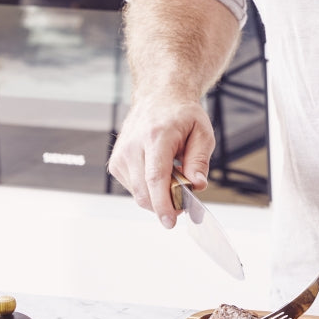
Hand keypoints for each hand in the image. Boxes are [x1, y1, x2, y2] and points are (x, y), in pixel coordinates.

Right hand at [108, 99, 215, 226]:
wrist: (158, 98)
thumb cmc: (181, 115)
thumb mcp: (202, 132)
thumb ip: (199, 160)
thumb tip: (197, 185)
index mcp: (156, 136)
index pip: (155, 177)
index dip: (163, 203)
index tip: (170, 221)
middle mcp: (133, 146)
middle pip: (144, 191)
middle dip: (165, 205)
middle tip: (184, 202)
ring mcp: (121, 155)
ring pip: (138, 194)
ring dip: (158, 196)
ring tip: (174, 177)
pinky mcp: (116, 164)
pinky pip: (133, 189)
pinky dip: (149, 189)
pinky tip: (159, 173)